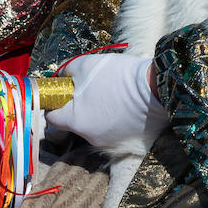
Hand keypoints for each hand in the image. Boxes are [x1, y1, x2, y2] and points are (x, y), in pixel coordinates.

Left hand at [44, 53, 167, 154]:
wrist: (155, 88)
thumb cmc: (116, 76)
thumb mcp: (84, 64)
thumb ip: (66, 72)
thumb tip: (63, 77)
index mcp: (75, 122)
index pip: (52, 117)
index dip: (54, 102)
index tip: (63, 91)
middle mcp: (89, 137)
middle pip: (74, 121)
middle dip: (77, 106)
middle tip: (89, 87)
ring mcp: (109, 142)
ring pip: (93, 125)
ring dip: (96, 112)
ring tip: (110, 93)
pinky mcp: (126, 142)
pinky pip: (111, 128)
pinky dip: (113, 118)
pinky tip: (123, 103)